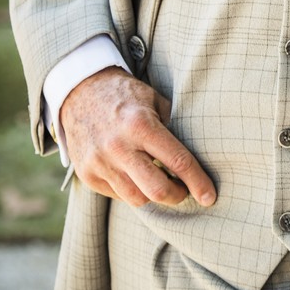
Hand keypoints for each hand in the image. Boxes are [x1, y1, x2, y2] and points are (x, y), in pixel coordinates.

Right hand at [60, 67, 216, 207]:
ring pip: (137, 198)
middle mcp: (119, 146)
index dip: (198, 182)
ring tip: (160, 181)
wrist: (79, 91)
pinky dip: (131, 190)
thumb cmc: (125, 95)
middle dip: (178, 195)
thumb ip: (173, 126)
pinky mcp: (87, 174)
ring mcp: (100, 162)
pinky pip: (117, 195)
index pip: (178, 162)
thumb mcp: (154, 100)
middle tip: (184, 190)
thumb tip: (197, 156)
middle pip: (157, 190)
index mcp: (140, 125)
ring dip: (154, 195)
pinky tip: (136, 176)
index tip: (209, 197)